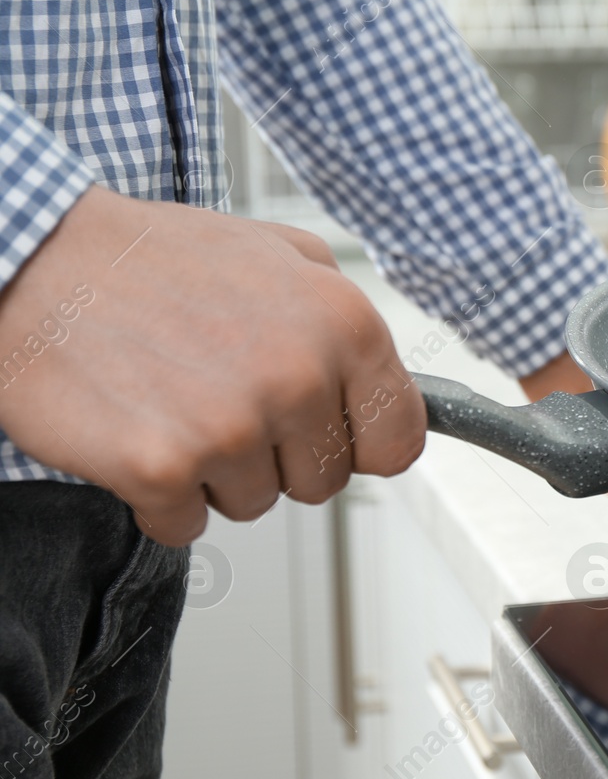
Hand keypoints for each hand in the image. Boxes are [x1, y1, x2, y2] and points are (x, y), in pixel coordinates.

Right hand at [0, 186, 425, 544]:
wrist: (31, 262)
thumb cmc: (150, 260)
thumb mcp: (275, 251)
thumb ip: (343, 314)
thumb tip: (390, 383)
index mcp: (344, 324)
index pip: (399, 439)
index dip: (360, 445)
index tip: (332, 436)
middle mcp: (299, 376)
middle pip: (324, 482)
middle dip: (278, 455)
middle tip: (221, 399)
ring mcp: (232, 426)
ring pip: (255, 505)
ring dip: (214, 473)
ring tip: (172, 402)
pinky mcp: (161, 467)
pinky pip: (185, 527)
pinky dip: (158, 497)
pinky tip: (135, 435)